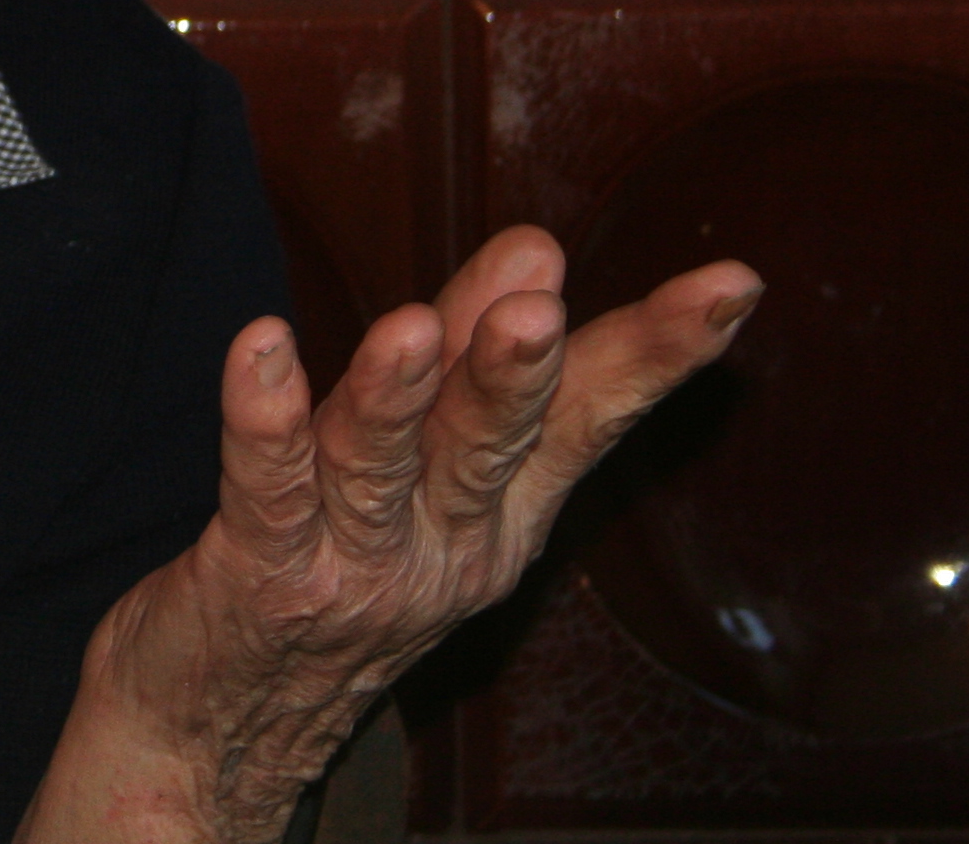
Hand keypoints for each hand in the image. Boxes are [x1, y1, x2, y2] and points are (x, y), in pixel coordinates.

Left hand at [19, 227, 760, 843]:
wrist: (236, 722)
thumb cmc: (344, 564)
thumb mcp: (435, 469)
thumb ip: (477, 359)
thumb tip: (535, 246)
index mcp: (505, 511)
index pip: (592, 416)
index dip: (656, 350)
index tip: (732, 284)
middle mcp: (445, 543)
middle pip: (487, 447)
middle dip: (514, 379)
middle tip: (538, 313)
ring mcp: (354, 566)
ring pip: (378, 468)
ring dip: (392, 398)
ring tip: (407, 329)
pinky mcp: (262, 573)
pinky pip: (265, 490)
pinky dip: (263, 421)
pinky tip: (260, 351)